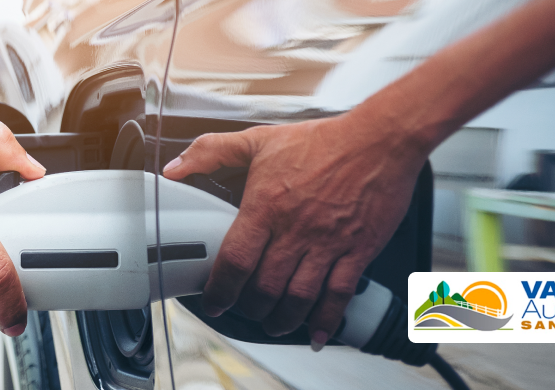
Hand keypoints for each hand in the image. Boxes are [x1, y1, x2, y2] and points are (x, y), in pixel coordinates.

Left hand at [162, 114, 427, 348]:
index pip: (234, 260)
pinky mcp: (357, 251)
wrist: (379, 139)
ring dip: (283, 320)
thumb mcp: (259, 140)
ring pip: (299, 298)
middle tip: (246, 312)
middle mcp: (295, 230)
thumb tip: (175, 167)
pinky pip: (338, 294)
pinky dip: (326, 320)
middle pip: (265, 287)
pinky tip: (318, 333)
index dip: (220, 290)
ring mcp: (328, 243)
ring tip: (275, 324)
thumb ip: (211, 152)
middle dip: (251, 309)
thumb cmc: (323, 140)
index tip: (214, 302)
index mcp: (266, 206)